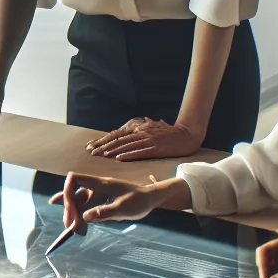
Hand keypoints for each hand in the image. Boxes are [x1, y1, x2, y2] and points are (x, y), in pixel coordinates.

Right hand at [46, 171, 188, 233]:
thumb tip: (85, 217)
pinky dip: (80, 215)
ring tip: (72, 229)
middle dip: (69, 208)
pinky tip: (78, 226)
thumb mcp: (124, 209)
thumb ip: (105, 212)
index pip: (75, 179)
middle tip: (70, 225)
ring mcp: (97, 193)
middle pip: (73, 192)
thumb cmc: (139, 201)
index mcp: (101, 184)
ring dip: (73, 213)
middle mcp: (96, 186)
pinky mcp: (100, 201)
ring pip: (78, 200)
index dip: (67, 191)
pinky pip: (85, 206)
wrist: (151, 198)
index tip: (70, 209)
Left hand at [86, 117, 203, 160]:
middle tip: (91, 152)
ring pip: (127, 145)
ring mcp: (148, 140)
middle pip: (119, 139)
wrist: (187, 135)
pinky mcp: (155, 148)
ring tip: (102, 155)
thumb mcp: (158, 126)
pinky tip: (119, 158)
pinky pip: (139, 151)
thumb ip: (149, 124)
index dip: (104, 140)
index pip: (118, 134)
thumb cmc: (172, 132)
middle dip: (104, 146)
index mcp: (140, 128)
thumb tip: (147, 119)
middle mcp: (142, 132)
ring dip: (113, 150)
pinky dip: (128, 155)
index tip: (92, 145)